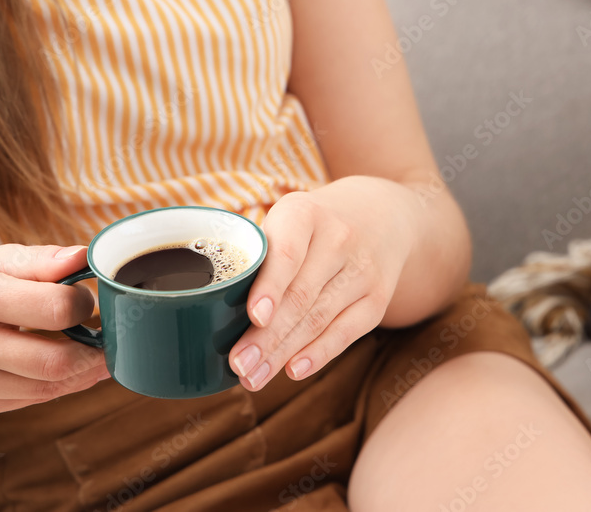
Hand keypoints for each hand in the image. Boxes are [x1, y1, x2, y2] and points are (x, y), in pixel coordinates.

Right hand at [0, 244, 107, 416]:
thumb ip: (41, 260)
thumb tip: (85, 258)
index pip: (54, 310)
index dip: (84, 305)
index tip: (89, 300)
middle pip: (53, 362)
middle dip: (94, 353)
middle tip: (108, 339)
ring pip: (43, 389)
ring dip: (80, 374)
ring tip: (94, 355)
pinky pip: (26, 402)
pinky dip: (54, 386)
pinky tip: (63, 369)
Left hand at [228, 177, 416, 390]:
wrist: (381, 215)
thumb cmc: (312, 225)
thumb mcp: (285, 219)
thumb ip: (257, 254)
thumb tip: (209, 309)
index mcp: (304, 213)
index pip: (287, 253)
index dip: (271, 287)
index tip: (254, 316)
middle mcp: (339, 239)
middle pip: (300, 296)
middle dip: (267, 336)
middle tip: (238, 365)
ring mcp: (362, 271)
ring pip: (319, 319)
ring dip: (283, 353)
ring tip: (253, 377)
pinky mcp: (377, 299)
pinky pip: (346, 333)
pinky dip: (318, 354)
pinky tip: (294, 370)